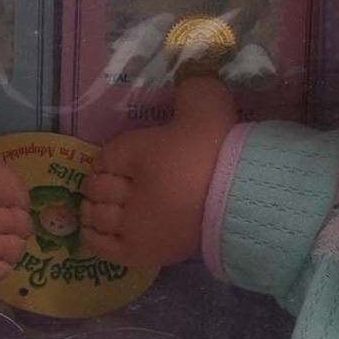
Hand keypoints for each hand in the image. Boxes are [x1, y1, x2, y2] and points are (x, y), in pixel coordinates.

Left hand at [81, 77, 238, 269]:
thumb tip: (185, 85)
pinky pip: (105, 249)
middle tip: (108, 186)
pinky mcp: (142, 253)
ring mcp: (133, 225)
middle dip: (99, 186)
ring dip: (94, 211)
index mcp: (137, 151)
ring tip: (99, 209)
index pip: (105, 157)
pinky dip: (95, 239)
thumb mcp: (207, 102)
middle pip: (98, 188)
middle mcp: (127, 189)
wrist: (244, 195)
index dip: (107, 160)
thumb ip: (191, 90)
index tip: (113, 163)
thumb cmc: (222, 149)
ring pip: (98, 217)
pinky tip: (95, 233)